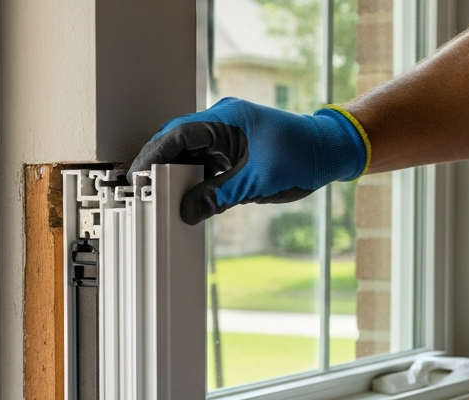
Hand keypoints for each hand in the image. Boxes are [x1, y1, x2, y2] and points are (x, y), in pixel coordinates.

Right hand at [128, 97, 369, 224]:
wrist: (330, 152)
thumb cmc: (302, 157)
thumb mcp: (255, 183)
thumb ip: (217, 197)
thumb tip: (187, 212)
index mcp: (227, 119)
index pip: (178, 134)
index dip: (154, 155)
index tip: (138, 176)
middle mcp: (224, 121)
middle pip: (178, 141)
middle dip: (159, 165)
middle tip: (142, 191)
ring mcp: (228, 134)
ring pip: (190, 153)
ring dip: (176, 174)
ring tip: (161, 198)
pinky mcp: (233, 148)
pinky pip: (205, 161)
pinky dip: (194, 178)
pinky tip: (186, 196)